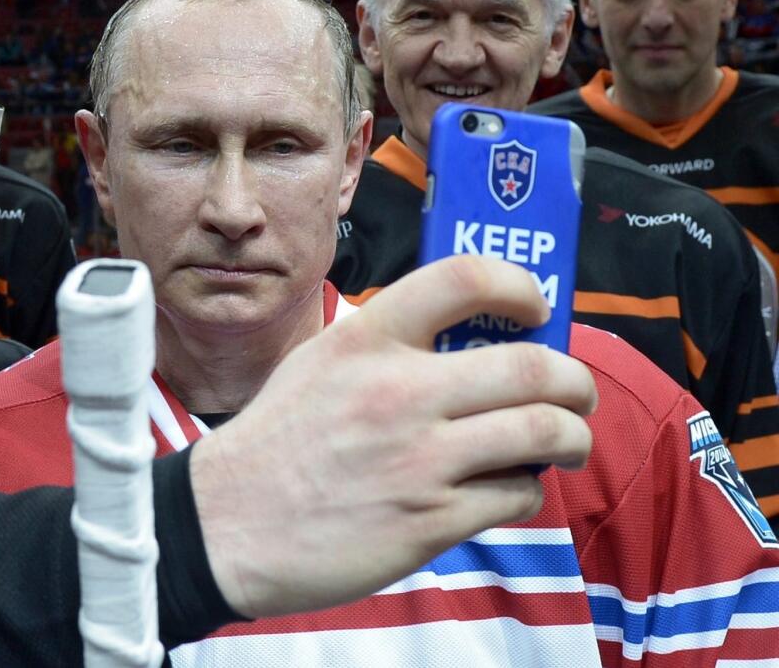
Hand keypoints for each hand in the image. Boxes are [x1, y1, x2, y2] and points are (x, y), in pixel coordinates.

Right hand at [190, 255, 596, 617]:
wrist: (229, 525)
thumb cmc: (275, 442)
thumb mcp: (318, 364)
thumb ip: (384, 346)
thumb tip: (462, 343)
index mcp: (367, 340)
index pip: (464, 279)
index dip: (519, 285)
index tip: (534, 308)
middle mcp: (400, 391)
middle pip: (534, 366)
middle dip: (576, 382)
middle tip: (575, 392)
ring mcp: (420, 459)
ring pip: (544, 433)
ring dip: (571, 437)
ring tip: (565, 441)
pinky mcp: (431, 520)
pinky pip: (516, 495)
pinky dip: (525, 490)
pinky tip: (505, 489)